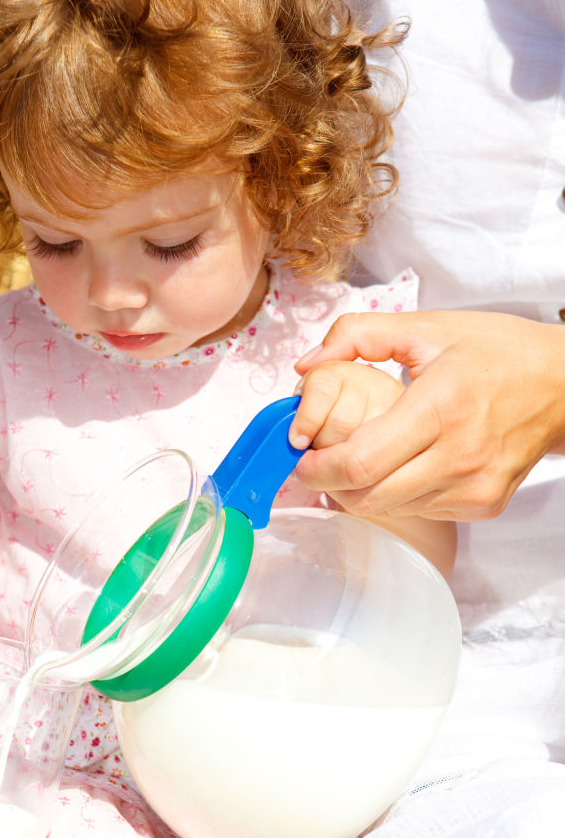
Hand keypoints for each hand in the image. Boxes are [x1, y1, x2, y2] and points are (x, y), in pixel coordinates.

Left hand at [293, 311, 564, 519]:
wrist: (564, 385)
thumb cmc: (498, 353)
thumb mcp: (427, 326)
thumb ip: (358, 334)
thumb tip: (307, 365)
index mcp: (441, 406)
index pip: (361, 461)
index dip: (317, 466)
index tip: (299, 454)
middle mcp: (459, 455)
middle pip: (367, 495)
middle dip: (329, 481)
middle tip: (318, 459)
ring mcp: (474, 487)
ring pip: (389, 508)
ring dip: (362, 488)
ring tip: (362, 455)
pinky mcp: (483, 505)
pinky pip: (419, 510)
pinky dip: (397, 493)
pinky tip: (402, 463)